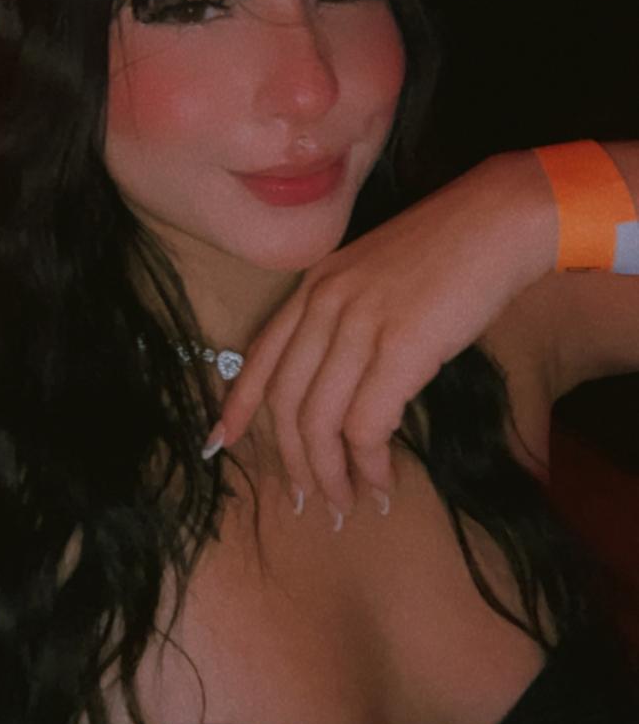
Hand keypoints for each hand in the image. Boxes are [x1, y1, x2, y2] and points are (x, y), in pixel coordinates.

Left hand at [204, 152, 555, 517]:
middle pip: (286, 400)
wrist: (501, 220)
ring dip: (331, 474)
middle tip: (309, 500)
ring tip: (349, 503)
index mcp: (317, 283)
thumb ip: (349, 316)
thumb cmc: (454, 249)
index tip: (221, 443)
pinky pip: (366, 424)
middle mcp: (326, 302)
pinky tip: (384, 480)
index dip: (238, 404)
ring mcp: (359, 323)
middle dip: (293, 460)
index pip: (261, 354)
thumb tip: (345, 384)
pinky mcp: (400, 348)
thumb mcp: (379, 275)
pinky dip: (370, 463)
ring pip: (319, 421)